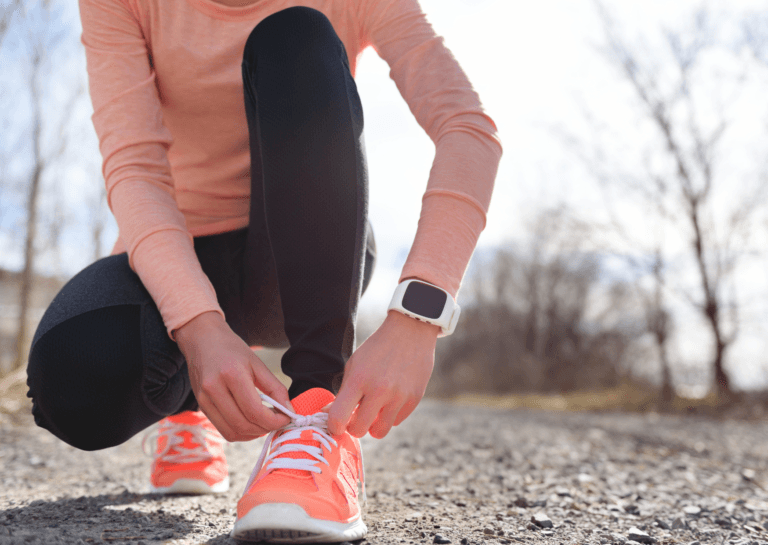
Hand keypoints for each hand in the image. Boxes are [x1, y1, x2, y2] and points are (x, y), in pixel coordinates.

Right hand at [175, 311, 291, 441]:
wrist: (202, 340)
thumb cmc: (232, 349)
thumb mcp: (258, 363)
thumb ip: (275, 388)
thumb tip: (289, 411)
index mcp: (232, 374)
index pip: (255, 411)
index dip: (274, 421)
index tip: (287, 418)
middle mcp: (214, 389)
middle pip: (244, 425)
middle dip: (266, 428)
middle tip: (278, 421)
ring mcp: (204, 400)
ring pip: (233, 433)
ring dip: (253, 434)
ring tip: (265, 422)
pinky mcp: (201, 406)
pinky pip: (224, 430)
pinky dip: (241, 432)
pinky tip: (250, 422)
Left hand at [328, 310, 438, 438]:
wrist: (410, 331)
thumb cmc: (377, 349)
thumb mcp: (355, 364)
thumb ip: (344, 391)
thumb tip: (328, 414)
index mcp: (359, 379)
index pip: (339, 417)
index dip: (334, 427)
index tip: (336, 426)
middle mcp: (379, 390)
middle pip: (359, 430)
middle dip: (354, 427)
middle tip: (355, 418)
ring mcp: (399, 396)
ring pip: (380, 432)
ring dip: (373, 425)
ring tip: (373, 411)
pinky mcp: (414, 398)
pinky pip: (396, 421)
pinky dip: (390, 415)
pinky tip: (390, 399)